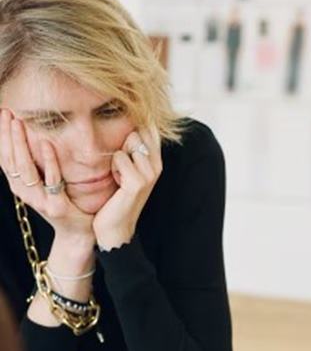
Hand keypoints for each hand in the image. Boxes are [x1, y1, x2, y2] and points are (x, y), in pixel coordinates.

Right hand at [0, 109, 93, 244]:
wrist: (79, 233)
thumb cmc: (63, 204)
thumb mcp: (44, 184)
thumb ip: (36, 166)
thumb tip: (29, 139)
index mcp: (20, 187)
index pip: (5, 158)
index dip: (1, 137)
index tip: (3, 114)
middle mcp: (25, 194)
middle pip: (11, 161)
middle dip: (8, 135)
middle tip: (7, 113)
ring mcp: (40, 201)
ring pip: (26, 169)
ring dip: (21, 144)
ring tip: (19, 123)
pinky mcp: (57, 207)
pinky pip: (52, 180)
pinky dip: (48, 161)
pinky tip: (46, 144)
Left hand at [92, 125, 161, 250]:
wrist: (115, 228)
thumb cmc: (117, 197)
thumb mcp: (128, 170)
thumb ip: (132, 148)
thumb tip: (129, 123)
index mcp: (157, 161)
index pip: (151, 128)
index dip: (138, 125)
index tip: (128, 134)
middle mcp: (157, 166)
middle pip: (137, 133)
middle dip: (123, 146)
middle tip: (121, 169)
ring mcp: (149, 174)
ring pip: (128, 144)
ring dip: (116, 159)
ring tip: (119, 177)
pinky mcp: (138, 182)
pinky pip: (120, 157)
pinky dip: (114, 169)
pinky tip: (117, 184)